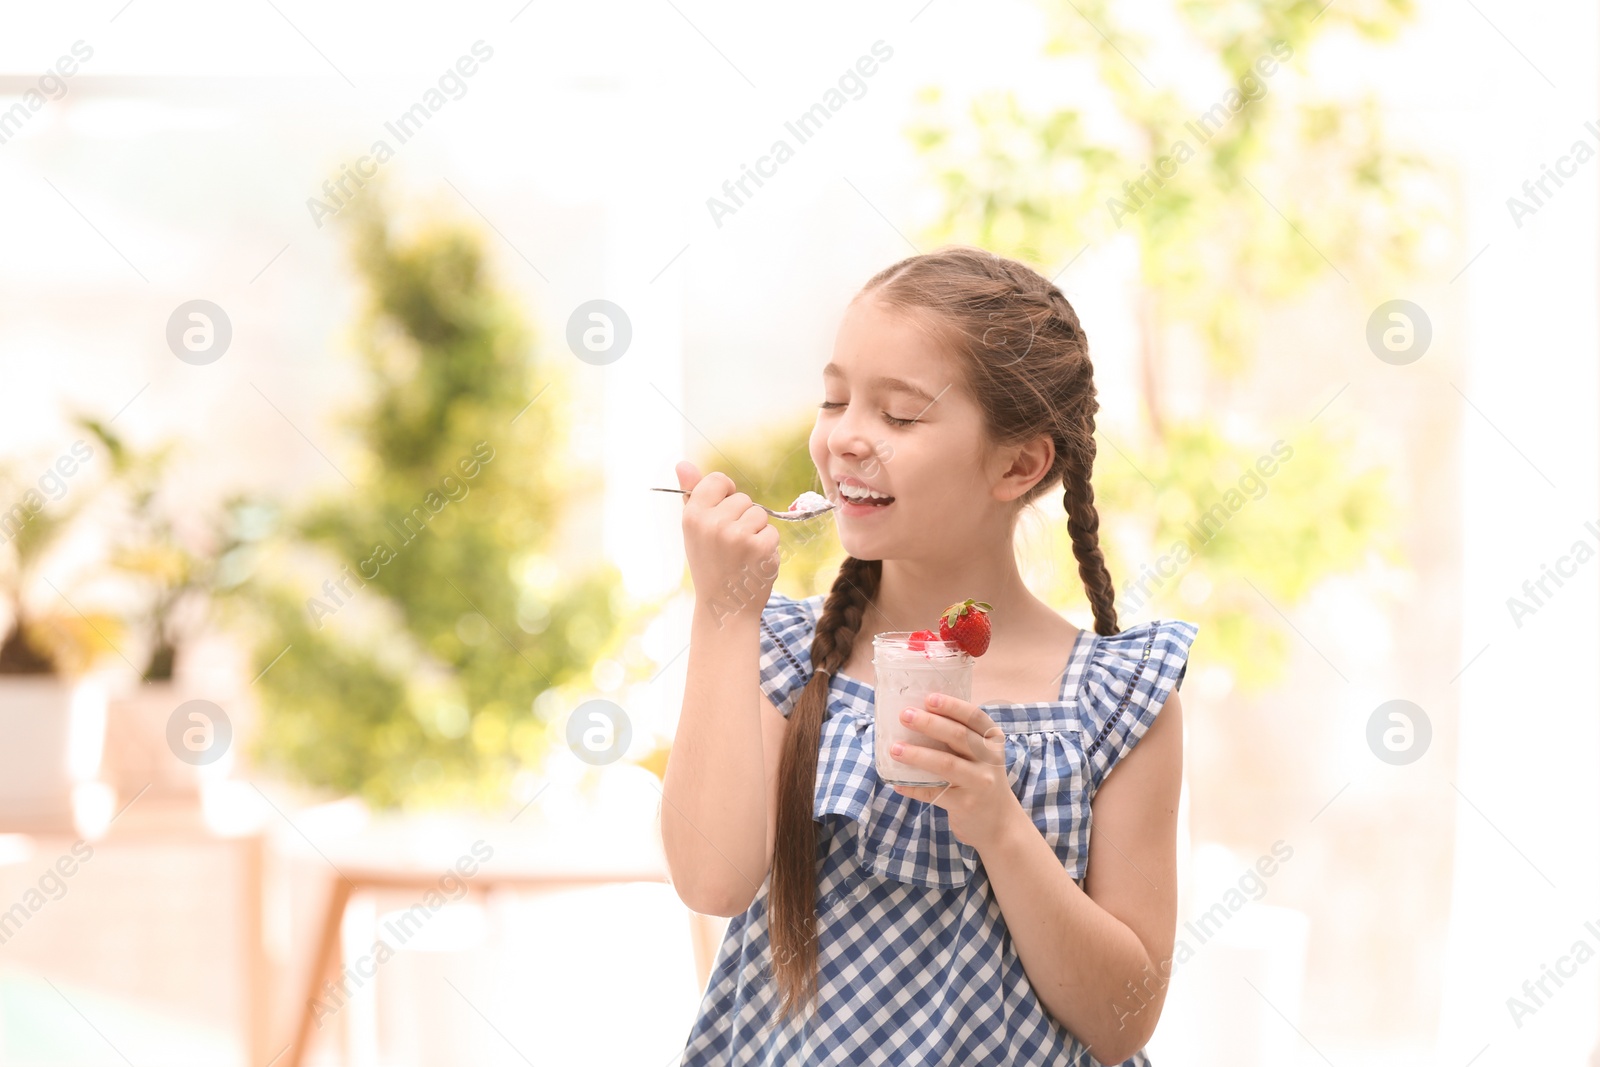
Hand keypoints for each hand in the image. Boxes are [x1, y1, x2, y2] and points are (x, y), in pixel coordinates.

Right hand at [675, 460, 780, 621]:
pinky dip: (767, 546)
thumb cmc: (709, 564)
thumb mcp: (695, 530)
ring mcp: (737, 535)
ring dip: (756, 532)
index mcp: (693, 515)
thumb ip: (693, 494)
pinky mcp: (760, 546)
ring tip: (741, 554)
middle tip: (729, 545)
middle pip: (743, 499)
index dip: (726, 495)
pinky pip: (772, 531)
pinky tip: (753, 563)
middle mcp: (713, 523)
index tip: (723, 515)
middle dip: (742, 518)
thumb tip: (682, 463)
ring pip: (760, 514)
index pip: (718, 480)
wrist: (724, 607)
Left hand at [889, 692, 1024, 854]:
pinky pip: (934, 793)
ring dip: (917, 755)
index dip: (952, 706)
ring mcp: (979, 783)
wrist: (1000, 823)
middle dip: (929, 723)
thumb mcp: (981, 755)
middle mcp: (989, 759)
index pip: (974, 717)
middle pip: (958, 736)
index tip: (929, 698)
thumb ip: (959, 738)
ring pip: (946, 764)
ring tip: (894, 749)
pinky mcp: (966, 804)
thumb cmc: (981, 779)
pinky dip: (914, 787)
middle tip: (904, 715)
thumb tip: (916, 715)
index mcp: (991, 740)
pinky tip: (897, 783)